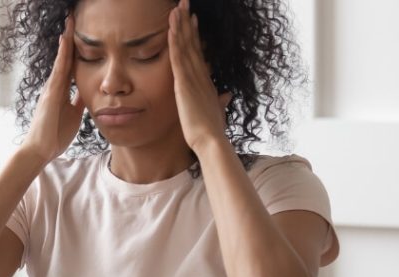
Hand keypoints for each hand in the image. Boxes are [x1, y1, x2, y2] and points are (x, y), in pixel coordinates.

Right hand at [21, 15, 85, 163]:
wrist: (40, 150)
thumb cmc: (55, 134)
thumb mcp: (74, 114)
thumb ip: (79, 101)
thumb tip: (89, 91)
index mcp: (62, 90)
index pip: (71, 65)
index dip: (77, 49)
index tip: (83, 32)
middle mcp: (55, 86)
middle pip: (65, 57)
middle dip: (70, 38)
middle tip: (74, 18)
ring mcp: (51, 89)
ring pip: (61, 60)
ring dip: (66, 41)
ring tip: (70, 23)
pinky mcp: (50, 95)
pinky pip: (58, 72)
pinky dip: (62, 56)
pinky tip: (65, 43)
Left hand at [169, 0, 231, 152]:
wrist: (211, 141)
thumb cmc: (212, 132)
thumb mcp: (217, 112)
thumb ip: (220, 101)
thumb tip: (227, 95)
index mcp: (206, 82)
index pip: (199, 53)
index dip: (195, 36)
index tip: (193, 20)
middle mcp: (201, 76)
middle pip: (193, 44)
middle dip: (188, 23)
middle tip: (184, 4)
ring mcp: (193, 78)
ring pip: (185, 46)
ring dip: (180, 26)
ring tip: (177, 8)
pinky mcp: (184, 83)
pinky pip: (178, 57)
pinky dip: (175, 41)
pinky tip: (171, 27)